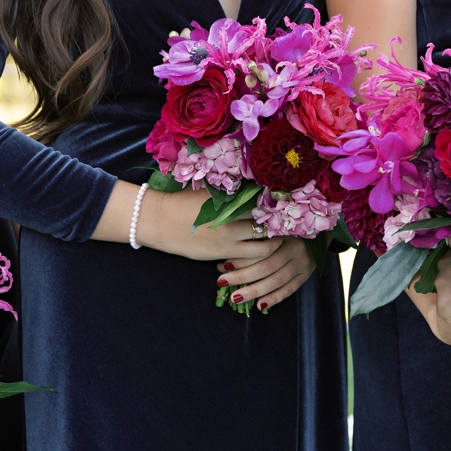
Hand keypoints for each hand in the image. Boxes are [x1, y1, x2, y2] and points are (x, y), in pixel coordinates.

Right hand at [137, 188, 281, 263]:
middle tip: (291, 228)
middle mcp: (232, 222)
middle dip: (281, 229)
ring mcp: (227, 240)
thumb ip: (233, 195)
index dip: (278, 209)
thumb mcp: (210, 193)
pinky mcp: (220, 254)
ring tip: (281, 241)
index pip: (264, 206)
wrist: (159, 220)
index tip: (288, 208)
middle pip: (268, 227)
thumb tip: (256, 191)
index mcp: (230, 203)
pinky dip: (257, 256)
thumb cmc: (184, 202)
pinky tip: (262, 252)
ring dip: (273, 245)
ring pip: (262, 247)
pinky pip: (247, 259)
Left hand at [217, 236, 316, 310]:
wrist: (318, 233)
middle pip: (266, 266)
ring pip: (277, 281)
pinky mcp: (305, 275)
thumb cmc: (288, 229)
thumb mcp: (276, 227)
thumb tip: (230, 250)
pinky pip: (289, 289)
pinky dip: (274, 298)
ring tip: (235, 298)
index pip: (260, 250)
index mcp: (284, 235)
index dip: (241, 259)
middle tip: (222, 282)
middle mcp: (294, 250)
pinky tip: (260, 306)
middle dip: (243, 276)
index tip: (223, 264)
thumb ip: (259, 235)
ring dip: (255, 291)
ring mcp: (302, 264)